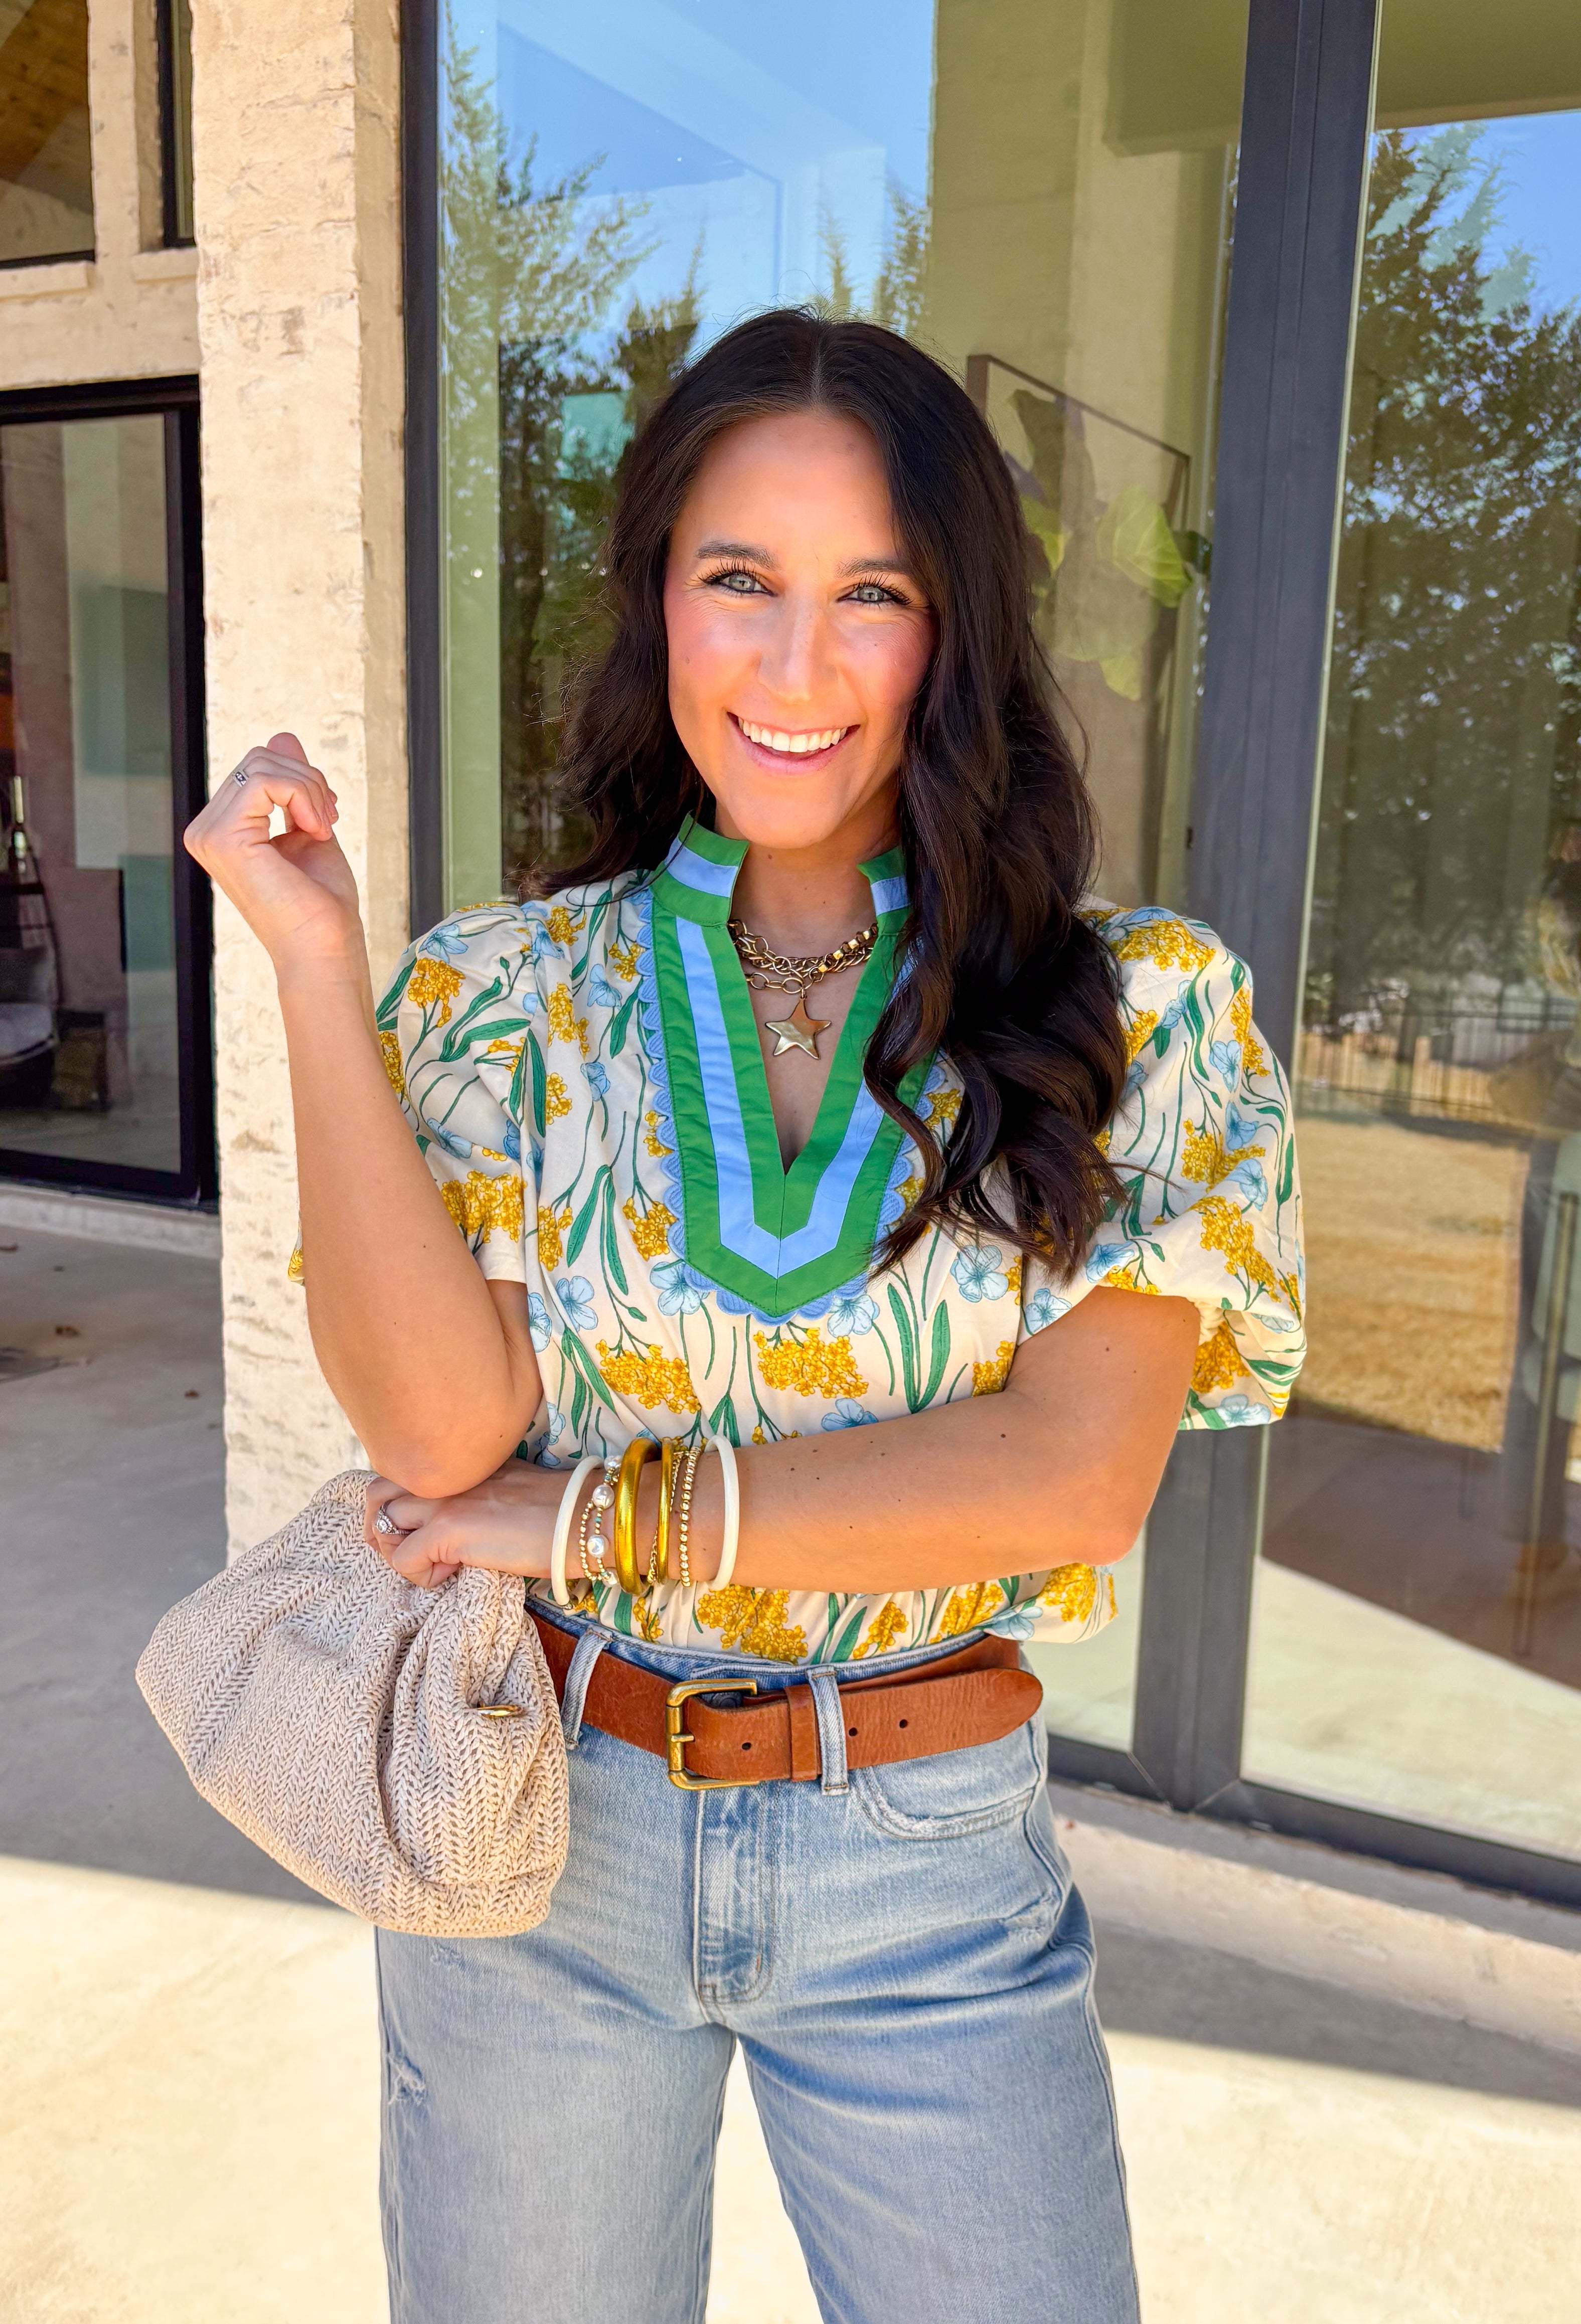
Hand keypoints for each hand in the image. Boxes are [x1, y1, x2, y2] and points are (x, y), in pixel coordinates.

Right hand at [184, 732, 362, 971]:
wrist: (325, 946)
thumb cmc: (321, 902)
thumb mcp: (308, 825)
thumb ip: (293, 785)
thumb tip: (282, 735)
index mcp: (221, 829)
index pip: (256, 768)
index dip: (300, 780)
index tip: (327, 815)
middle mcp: (205, 830)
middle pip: (257, 758)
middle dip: (307, 780)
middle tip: (328, 821)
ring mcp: (208, 833)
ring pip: (262, 764)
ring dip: (310, 790)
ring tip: (324, 828)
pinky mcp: (223, 837)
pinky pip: (265, 781)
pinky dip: (302, 796)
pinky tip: (315, 830)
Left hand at [365, 1462, 571, 1591]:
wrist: (586, 1519)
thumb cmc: (560, 1512)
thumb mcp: (508, 1489)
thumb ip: (476, 1495)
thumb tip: (459, 1528)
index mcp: (460, 1462)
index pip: (402, 1474)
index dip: (399, 1507)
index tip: (417, 1531)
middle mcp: (446, 1473)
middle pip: (377, 1492)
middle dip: (379, 1527)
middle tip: (403, 1551)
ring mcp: (444, 1499)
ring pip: (382, 1522)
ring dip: (395, 1551)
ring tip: (426, 1565)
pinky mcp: (449, 1529)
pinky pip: (404, 1560)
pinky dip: (419, 1577)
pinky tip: (451, 1575)